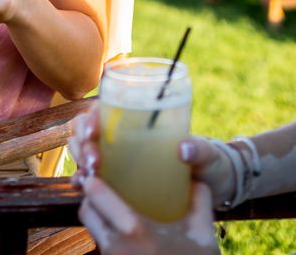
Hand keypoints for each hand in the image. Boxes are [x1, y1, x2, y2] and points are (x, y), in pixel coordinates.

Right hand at [69, 106, 236, 207]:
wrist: (215, 187)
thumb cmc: (209, 162)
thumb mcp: (207, 153)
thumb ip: (199, 149)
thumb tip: (184, 148)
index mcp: (139, 119)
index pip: (103, 108)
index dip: (90, 117)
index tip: (94, 131)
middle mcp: (122, 135)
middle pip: (86, 129)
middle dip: (82, 142)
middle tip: (93, 162)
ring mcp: (119, 158)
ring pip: (83, 149)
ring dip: (79, 159)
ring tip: (89, 176)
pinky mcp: (119, 180)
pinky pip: (92, 175)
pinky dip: (83, 179)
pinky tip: (83, 188)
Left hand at [79, 178, 219, 254]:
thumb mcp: (202, 237)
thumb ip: (199, 202)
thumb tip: (196, 178)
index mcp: (135, 231)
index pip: (95, 195)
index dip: (93, 180)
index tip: (99, 170)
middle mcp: (116, 247)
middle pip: (86, 211)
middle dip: (92, 198)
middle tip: (105, 187)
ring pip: (91, 229)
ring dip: (97, 217)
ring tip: (113, 207)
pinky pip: (100, 245)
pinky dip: (105, 234)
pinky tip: (122, 231)